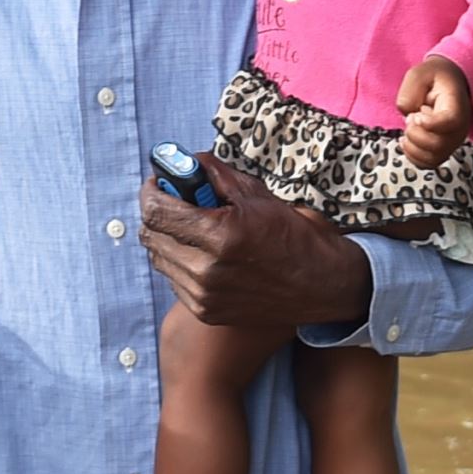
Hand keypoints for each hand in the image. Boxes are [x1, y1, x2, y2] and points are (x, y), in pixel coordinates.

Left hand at [140, 157, 372, 332]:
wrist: (322, 285)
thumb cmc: (295, 236)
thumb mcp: (258, 194)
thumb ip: (214, 175)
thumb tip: (183, 161)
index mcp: (220, 236)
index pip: (155, 211)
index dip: (151, 190)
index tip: (158, 180)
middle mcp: (207, 271)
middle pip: (150, 234)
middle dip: (158, 211)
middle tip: (174, 199)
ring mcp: (204, 296)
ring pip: (158, 257)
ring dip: (168, 236)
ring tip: (194, 227)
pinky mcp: (205, 312)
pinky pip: (174, 279)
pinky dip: (181, 261)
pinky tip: (205, 253)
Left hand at [395, 56, 472, 168]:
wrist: (448, 83)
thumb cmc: (434, 77)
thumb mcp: (419, 73)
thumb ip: (409, 92)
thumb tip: (407, 113)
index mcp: (457, 105)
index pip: (450, 122)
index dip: (430, 123)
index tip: (416, 114)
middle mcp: (460, 128)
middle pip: (438, 145)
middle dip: (414, 133)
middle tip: (411, 117)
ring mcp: (453, 141)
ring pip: (432, 158)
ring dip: (412, 146)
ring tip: (410, 128)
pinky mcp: (444, 150)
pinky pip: (428, 164)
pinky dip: (413, 156)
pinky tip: (408, 140)